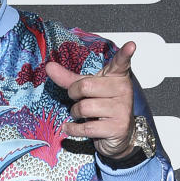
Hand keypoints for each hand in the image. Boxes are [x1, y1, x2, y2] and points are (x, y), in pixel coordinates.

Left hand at [45, 41, 136, 160]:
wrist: (118, 134)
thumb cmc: (102, 107)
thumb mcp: (87, 89)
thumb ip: (69, 79)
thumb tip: (49, 66)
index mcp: (117, 76)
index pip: (120, 63)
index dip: (125, 54)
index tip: (131, 46)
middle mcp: (122, 90)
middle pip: (85, 86)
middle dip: (74, 95)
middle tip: (79, 99)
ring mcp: (122, 109)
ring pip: (84, 107)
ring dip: (75, 113)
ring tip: (83, 115)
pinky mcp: (117, 127)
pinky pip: (86, 127)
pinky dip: (73, 128)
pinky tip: (71, 127)